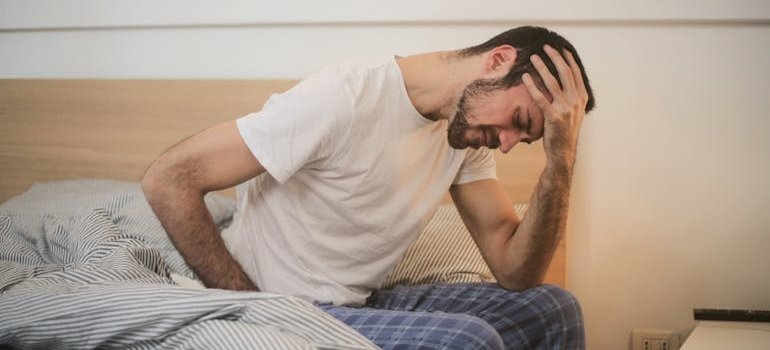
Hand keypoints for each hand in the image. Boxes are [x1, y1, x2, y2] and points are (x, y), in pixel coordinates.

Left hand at [522, 45, 588, 168]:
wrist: (563, 151)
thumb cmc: (564, 130)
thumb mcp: (574, 111)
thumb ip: (571, 96)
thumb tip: (564, 81)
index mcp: (582, 97)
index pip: (575, 73)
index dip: (567, 59)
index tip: (560, 48)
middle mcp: (576, 101)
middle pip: (565, 73)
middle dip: (555, 57)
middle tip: (546, 47)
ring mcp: (566, 109)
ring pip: (552, 82)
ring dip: (542, 67)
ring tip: (534, 57)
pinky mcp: (554, 117)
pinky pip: (540, 98)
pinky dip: (532, 86)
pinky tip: (525, 77)